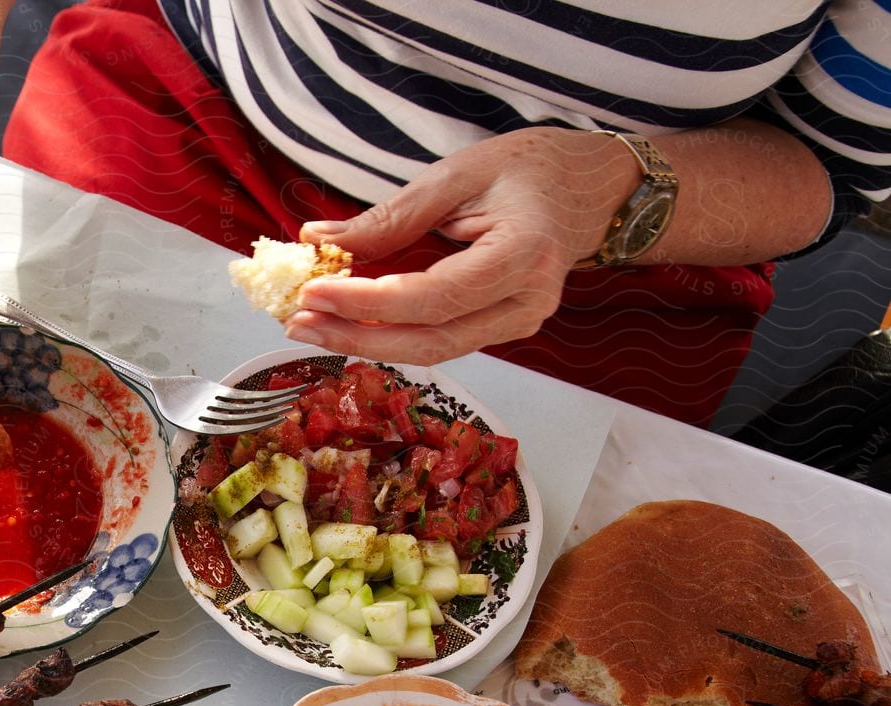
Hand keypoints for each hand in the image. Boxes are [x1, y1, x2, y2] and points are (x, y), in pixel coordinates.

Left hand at [286, 129, 639, 364]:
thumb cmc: (531, 169)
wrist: (593, 187)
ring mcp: (520, 322)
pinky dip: (391, 334)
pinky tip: (349, 322)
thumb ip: (390, 215)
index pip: (435, 296)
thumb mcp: (458, 175)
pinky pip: (441, 339)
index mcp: (525, 253)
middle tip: (299, 321)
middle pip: (431, 339)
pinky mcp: (503, 326)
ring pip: (433, 349)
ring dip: (367, 341)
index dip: (369, 303)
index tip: (314, 292)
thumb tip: (317, 238)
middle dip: (358, 336)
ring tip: (312, 324)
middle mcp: (529, 301)